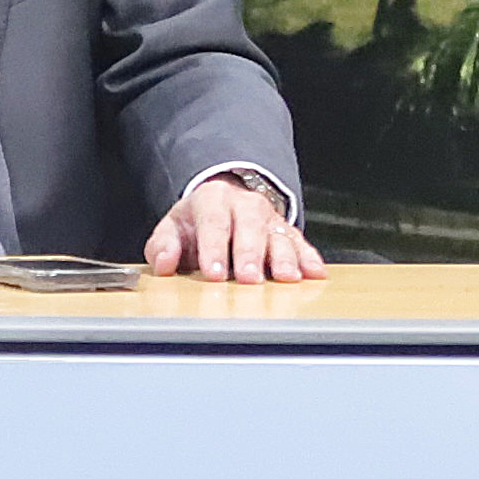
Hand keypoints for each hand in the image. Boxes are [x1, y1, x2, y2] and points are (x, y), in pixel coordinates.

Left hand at [145, 173, 324, 285]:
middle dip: (249, 254)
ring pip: (279, 236)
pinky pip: (301, 244)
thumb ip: (163, 246)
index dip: (213, 248)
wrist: (223, 203)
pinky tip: (315, 274)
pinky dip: (309, 259)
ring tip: (286, 278)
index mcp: (212, 199)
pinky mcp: (287, 233)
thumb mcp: (172, 228)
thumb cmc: (197, 222)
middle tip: (249, 279)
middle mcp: (245, 205)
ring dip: (284, 258)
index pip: (213, 223)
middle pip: (249, 228)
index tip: (213, 273)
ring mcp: (269, 219)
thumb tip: (163, 264)